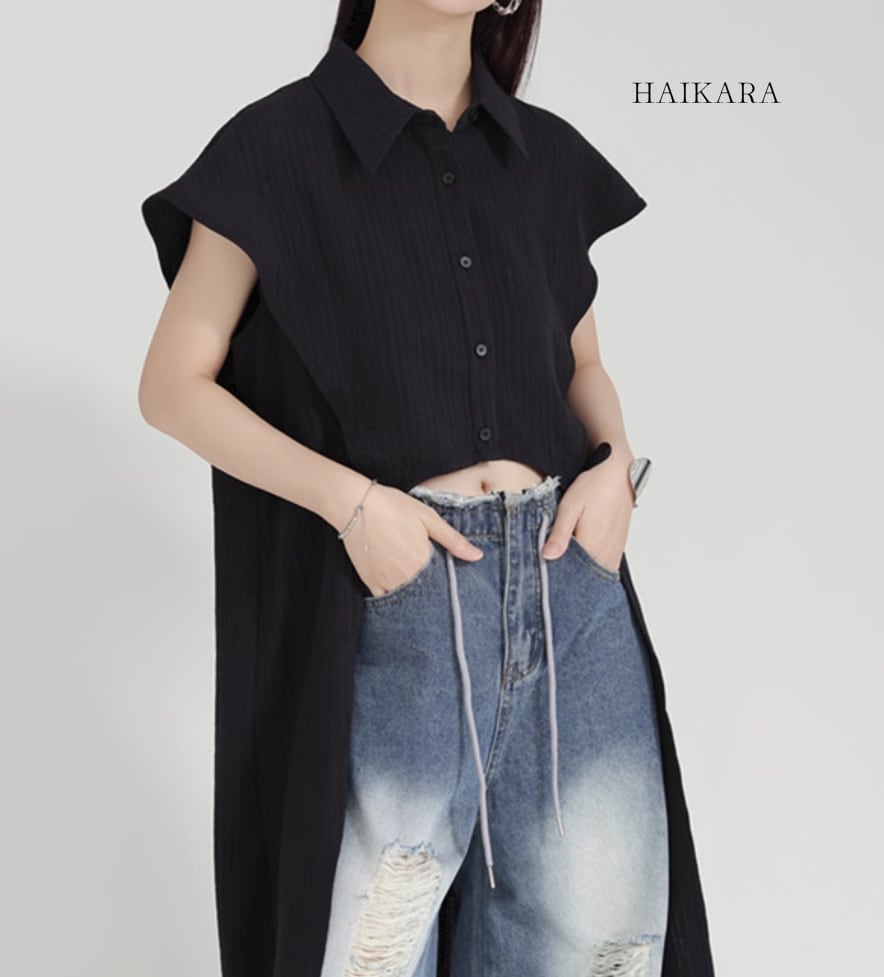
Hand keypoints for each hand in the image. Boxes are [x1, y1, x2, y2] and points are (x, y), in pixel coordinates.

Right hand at [340, 483, 483, 596]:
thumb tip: (477, 556)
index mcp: (424, 561)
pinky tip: (399, 589)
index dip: (448, 584)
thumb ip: (453, 540)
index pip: (444, 583)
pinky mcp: (370, 582)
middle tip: (432, 584)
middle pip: (426, 594)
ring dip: (415, 596)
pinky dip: (394, 597)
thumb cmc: (393, 506)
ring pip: (407, 599)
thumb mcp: (428, 518)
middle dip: (432, 593)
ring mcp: (387, 582)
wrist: (354, 504)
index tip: (450, 582)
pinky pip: (386, 599)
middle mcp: (406, 576)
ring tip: (416, 584)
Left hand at [540, 460, 633, 572]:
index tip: (546, 568)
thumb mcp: (570, 507)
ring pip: (595, 571)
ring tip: (567, 558)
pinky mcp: (619, 546)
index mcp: (592, 546)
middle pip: (585, 575)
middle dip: (569, 573)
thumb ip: (560, 535)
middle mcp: (607, 553)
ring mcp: (615, 551)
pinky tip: (582, 556)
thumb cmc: (594, 487)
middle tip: (554, 562)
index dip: (557, 573)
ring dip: (582, 570)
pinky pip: (605, 565)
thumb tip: (547, 556)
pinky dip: (593, 565)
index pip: (572, 572)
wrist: (619, 474)